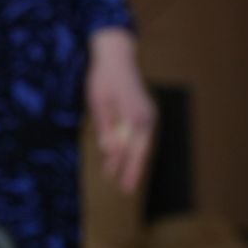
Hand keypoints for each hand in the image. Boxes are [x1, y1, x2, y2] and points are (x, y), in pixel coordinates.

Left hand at [86, 28, 154, 194]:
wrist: (117, 57)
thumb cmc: (103, 79)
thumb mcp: (98, 102)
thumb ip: (105, 127)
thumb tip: (109, 151)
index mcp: (134, 115)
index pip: (129, 148)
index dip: (122, 166)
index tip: (114, 180)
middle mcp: (147, 117)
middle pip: (141, 151)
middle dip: (132, 171)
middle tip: (125, 190)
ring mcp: (149, 115)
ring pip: (144, 146)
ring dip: (134, 162)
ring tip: (125, 180)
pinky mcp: (147, 114)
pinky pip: (142, 137)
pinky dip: (135, 150)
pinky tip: (128, 160)